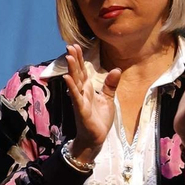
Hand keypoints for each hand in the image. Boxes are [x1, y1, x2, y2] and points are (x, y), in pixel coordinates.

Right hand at [61, 44, 119, 162]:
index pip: (83, 71)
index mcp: (88, 89)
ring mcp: (80, 100)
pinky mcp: (81, 109)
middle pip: (77, 73)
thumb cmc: (99, 120)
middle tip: (70, 45)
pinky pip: (76, 96)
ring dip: (71, 69)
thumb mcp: (108, 99)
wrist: (96, 138)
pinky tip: (67, 78)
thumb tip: (117, 69)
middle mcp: (82, 92)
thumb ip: (110, 85)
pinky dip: (71, 87)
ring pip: (75, 82)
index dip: (79, 58)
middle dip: (74, 59)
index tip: (75, 46)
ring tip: (68, 56)